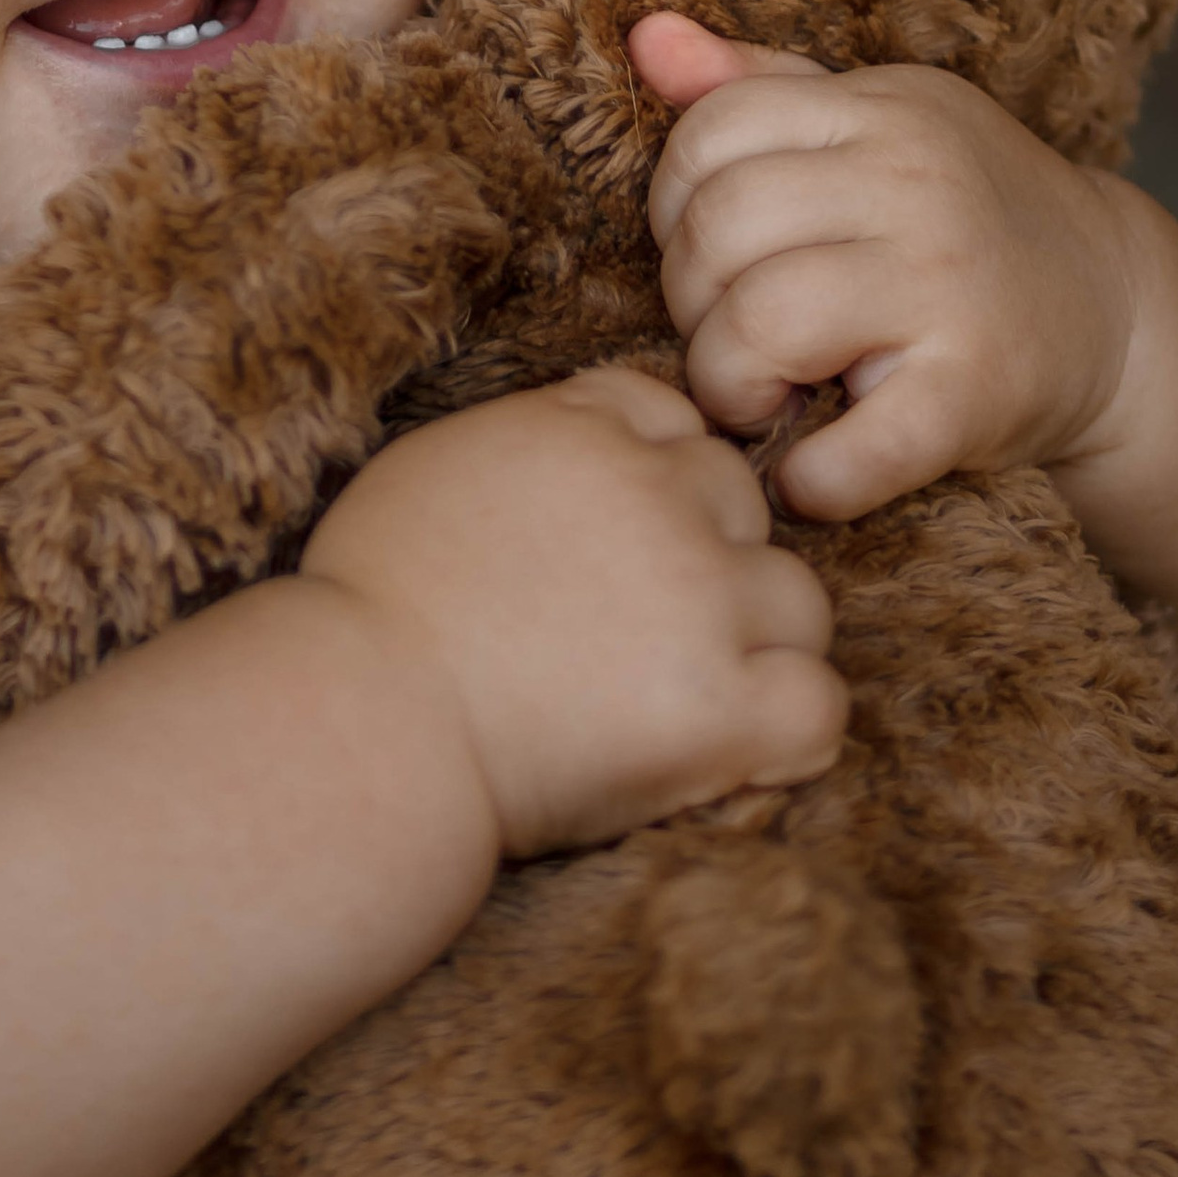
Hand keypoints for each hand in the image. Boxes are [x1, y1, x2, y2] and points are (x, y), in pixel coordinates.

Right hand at [300, 364, 847, 858]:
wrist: (358, 723)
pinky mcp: (721, 705)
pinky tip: (731, 754)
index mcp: (582, 427)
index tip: (611, 549)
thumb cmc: (366, 608)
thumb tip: (577, 453)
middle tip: (629, 637)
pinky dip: (787, 733)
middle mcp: (656, 494)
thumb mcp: (433, 468)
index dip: (654, 485)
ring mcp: (699, 597)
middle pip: (740, 504)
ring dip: (753, 645)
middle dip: (704, 560)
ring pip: (796, 601)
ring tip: (674, 699)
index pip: (673, 421)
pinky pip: (818, 705)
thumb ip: (528, 444)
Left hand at [632, 11, 1144, 525]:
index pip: (711, 130)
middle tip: (731, 339)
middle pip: (720, 228)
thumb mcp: (876, 128)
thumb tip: (647, 38)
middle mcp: (917, 184)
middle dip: (691, 302)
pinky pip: (856, 448)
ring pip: (759, 324)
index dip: (674, 206)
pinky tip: (809, 475)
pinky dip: (812, 479)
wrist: (1118, 312)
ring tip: (763, 399)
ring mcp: (948, 286)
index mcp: (881, 111)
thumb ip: (758, 86)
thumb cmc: (960, 221)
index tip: (713, 258)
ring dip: (729, 387)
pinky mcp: (977, 391)